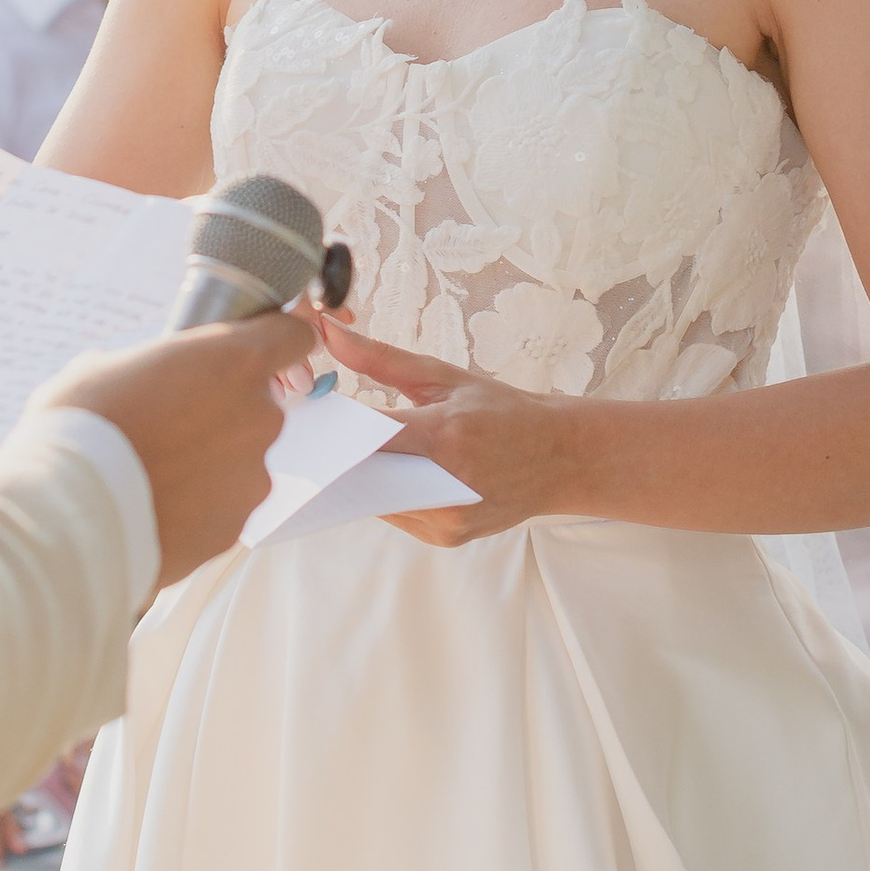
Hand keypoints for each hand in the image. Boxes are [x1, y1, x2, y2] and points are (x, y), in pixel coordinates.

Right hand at [37, 312, 311, 588]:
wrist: (66, 514)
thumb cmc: (81, 426)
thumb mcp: (106, 365)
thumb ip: (150, 365)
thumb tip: (144, 374)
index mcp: (235, 362)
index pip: (292, 336)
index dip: (273, 341)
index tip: (250, 351)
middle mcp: (258, 417)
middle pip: (258, 405)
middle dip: (221, 410)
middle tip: (168, 420)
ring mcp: (251, 477)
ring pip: (239, 459)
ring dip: (208, 461)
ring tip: (152, 472)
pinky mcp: (233, 527)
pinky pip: (221, 506)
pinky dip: (196, 505)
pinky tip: (153, 505)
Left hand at [314, 315, 585, 545]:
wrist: (561, 458)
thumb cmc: (503, 411)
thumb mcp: (445, 376)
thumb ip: (380, 359)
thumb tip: (329, 332)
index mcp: (446, 435)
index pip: (371, 438)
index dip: (335, 431)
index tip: (308, 420)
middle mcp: (446, 484)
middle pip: (367, 475)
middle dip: (342, 457)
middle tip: (315, 439)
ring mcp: (448, 518)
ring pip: (377, 500)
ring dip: (362, 479)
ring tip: (347, 453)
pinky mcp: (448, 538)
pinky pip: (397, 516)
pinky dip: (387, 495)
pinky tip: (389, 475)